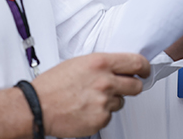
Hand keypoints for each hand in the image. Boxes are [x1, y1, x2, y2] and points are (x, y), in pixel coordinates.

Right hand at [33, 52, 149, 136]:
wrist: (36, 107)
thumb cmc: (52, 85)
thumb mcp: (78, 63)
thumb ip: (101, 64)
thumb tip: (118, 67)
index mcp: (101, 63)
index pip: (137, 62)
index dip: (145, 68)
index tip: (145, 71)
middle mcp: (106, 81)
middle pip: (136, 85)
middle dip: (131, 86)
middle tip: (120, 87)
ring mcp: (104, 102)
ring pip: (121, 102)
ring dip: (111, 101)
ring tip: (91, 99)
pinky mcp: (100, 119)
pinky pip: (109, 116)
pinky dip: (100, 114)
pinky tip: (86, 110)